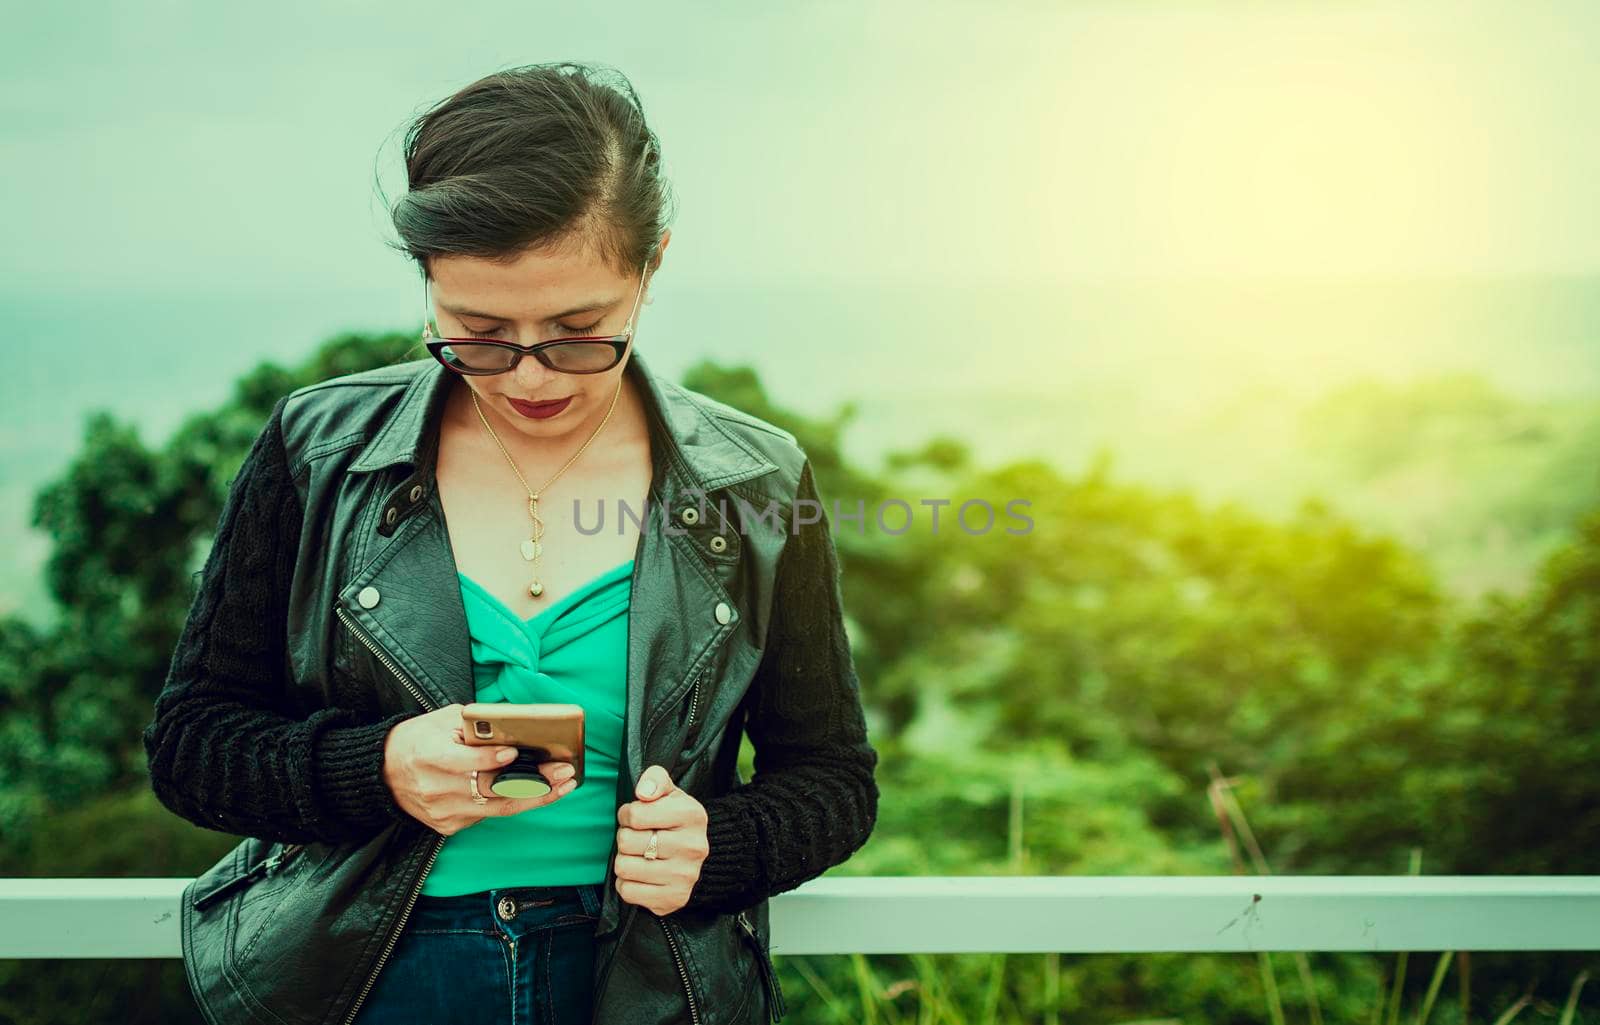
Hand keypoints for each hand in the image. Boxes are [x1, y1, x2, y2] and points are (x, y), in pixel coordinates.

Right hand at [383, 703, 576, 835]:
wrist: (384, 772)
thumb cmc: (419, 739)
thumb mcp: (442, 720)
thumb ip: (476, 724)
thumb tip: (514, 726)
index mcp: (429, 755)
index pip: (463, 762)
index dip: (490, 760)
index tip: (515, 753)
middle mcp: (435, 788)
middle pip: (490, 789)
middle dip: (533, 781)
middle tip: (563, 772)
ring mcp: (442, 811)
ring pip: (496, 808)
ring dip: (535, 797)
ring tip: (564, 785)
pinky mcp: (447, 825)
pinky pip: (487, 815)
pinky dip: (513, 803)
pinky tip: (538, 792)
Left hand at [614, 764, 707, 916]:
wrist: (699, 859)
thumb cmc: (676, 823)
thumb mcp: (670, 794)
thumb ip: (655, 779)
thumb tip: (643, 792)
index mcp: (692, 815)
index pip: (635, 814)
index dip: (627, 814)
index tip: (635, 818)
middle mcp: (693, 847)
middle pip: (626, 842)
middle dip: (625, 838)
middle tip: (637, 838)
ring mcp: (684, 876)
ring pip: (624, 868)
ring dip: (624, 861)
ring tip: (638, 856)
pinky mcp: (673, 899)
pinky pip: (628, 892)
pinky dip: (627, 883)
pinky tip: (640, 876)